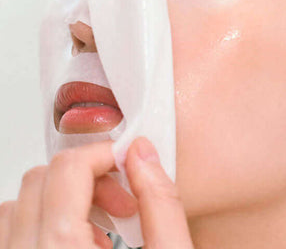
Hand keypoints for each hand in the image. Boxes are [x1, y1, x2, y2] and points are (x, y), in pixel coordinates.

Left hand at [0, 137, 193, 248]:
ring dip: (60, 201)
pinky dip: (41, 224)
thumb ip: (162, 205)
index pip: (68, 169)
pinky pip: (10, 233)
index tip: (128, 163)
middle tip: (122, 200)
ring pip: (17, 206)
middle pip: (39, 179)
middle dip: (86, 176)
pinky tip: (78, 245)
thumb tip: (143, 154)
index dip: (104, 154)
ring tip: (100, 229)